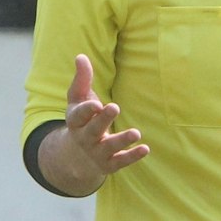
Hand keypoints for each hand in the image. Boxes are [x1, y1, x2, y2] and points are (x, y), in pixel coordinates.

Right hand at [57, 54, 149, 190]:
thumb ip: (82, 80)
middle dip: (103, 120)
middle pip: (93, 129)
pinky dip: (132, 156)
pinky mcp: (109, 164)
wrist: (77, 157)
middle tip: (115, 107)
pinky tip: (145, 149)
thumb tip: (81, 56)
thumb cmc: (82, 120)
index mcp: (75, 121)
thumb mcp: (78, 101)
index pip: (78, 116)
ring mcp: (96, 152)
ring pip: (109, 147)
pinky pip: (120, 161)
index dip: (86, 110)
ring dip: (122, 140)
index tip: (96, 104)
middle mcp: (84, 137)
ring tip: (136, 133)